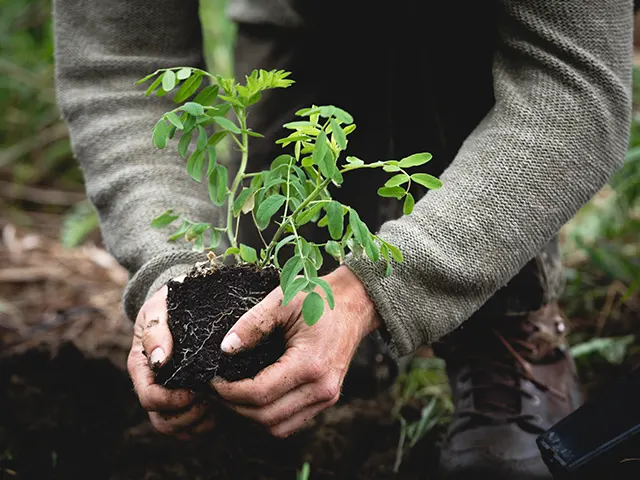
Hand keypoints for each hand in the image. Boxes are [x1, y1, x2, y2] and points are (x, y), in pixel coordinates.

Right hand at [127, 281, 215, 438]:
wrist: (184, 302)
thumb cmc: (169, 304)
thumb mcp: (159, 308)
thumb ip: (156, 330)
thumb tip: (159, 360)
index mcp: (142, 368)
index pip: (150, 398)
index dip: (172, 400)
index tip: (195, 388)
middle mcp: (152, 386)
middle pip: (162, 420)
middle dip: (187, 414)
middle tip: (210, 397)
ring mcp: (169, 396)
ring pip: (176, 428)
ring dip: (197, 422)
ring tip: (216, 403)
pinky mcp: (187, 400)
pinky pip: (192, 427)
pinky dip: (206, 423)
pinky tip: (221, 408)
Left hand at [212, 266, 380, 437]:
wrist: (355, 303)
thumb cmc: (319, 298)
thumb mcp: (282, 301)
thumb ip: (252, 324)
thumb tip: (225, 349)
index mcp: (311, 364)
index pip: (260, 394)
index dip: (229, 392)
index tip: (211, 380)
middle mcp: (322, 388)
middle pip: (266, 417)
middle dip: (234, 407)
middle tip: (216, 389)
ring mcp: (327, 397)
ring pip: (279, 427)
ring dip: (250, 417)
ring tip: (232, 395)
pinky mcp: (327, 398)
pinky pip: (291, 422)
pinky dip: (269, 417)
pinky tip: (255, 397)